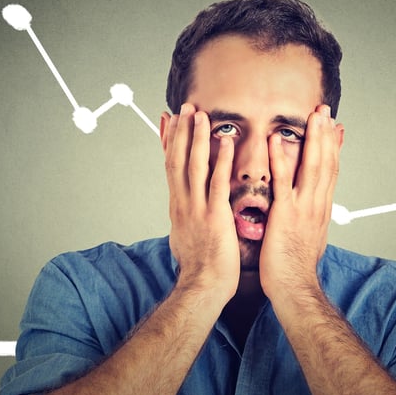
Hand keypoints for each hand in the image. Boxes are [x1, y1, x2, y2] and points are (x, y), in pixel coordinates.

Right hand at [162, 103, 239, 300]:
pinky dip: (221, 161)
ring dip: (197, 138)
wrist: (202, 287)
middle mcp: (183, 203)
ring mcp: (197, 208)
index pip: (170, 166)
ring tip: (200, 114)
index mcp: (178, 206)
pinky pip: (218, 183)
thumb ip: (186, 217)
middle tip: (184, 107)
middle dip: (180, 131)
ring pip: (194, 165)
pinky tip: (227, 142)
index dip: (169, 141)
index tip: (168, 120)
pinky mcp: (215, 216)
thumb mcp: (185, 236)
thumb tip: (184, 208)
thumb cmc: (199, 266)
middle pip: (177, 159)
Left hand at [259, 105, 341, 299]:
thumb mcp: (307, 238)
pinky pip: (284, 182)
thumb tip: (309, 211)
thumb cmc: (295, 268)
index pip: (331, 172)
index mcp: (320, 209)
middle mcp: (317, 205)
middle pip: (326, 163)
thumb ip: (307, 219)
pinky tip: (278, 141)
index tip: (335, 128)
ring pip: (313, 167)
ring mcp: (303, 208)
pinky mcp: (285, 214)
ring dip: (313, 139)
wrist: (294, 287)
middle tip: (326, 111)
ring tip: (314, 116)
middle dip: (327, 135)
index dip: (333, 148)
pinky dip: (282, 159)